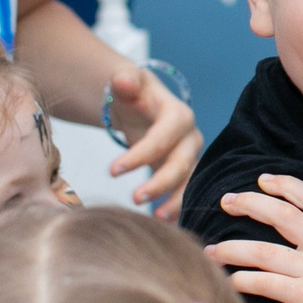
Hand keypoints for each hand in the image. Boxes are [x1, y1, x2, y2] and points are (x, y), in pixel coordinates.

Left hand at [107, 64, 201, 217]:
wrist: (141, 105)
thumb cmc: (132, 94)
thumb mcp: (126, 82)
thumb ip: (124, 81)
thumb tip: (123, 81)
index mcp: (178, 114)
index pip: (163, 137)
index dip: (140, 155)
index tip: (112, 171)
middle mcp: (190, 137)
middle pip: (181, 163)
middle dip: (160, 183)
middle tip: (134, 198)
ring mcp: (190, 156)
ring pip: (189, 182)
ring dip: (175, 201)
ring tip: (156, 218)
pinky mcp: (184, 172)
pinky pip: (184, 192)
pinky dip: (175, 207)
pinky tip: (162, 222)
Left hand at [206, 175, 302, 302]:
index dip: (286, 185)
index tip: (263, 180)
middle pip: (282, 215)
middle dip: (250, 203)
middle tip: (226, 201)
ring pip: (264, 251)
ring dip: (233, 248)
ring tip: (211, 249)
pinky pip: (265, 283)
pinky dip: (244, 280)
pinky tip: (229, 280)